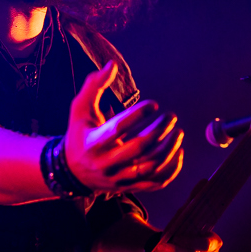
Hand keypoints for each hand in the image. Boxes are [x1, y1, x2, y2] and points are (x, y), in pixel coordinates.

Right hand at [65, 61, 183, 193]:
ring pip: (150, 167)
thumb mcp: (80, 109)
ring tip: (178, 132)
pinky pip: (156, 183)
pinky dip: (171, 169)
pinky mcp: (128, 187)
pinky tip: (178, 153)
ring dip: (169, 150)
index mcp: (93, 143)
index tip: (154, 104)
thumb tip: (111, 65)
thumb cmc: (79, 133)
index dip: (138, 115)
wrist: (72, 170)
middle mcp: (106, 163)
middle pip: (139, 148)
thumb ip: (94, 86)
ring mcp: (118, 178)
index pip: (118, 129)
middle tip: (171, 116)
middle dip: (159, 131)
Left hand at [156, 230, 222, 251]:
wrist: (184, 245)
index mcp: (215, 242)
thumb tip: (165, 228)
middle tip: (160, 248)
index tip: (175, 238)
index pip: (205, 244)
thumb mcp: (187, 228)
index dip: (189, 242)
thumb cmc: (186, 234)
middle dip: (177, 251)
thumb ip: (182, 229)